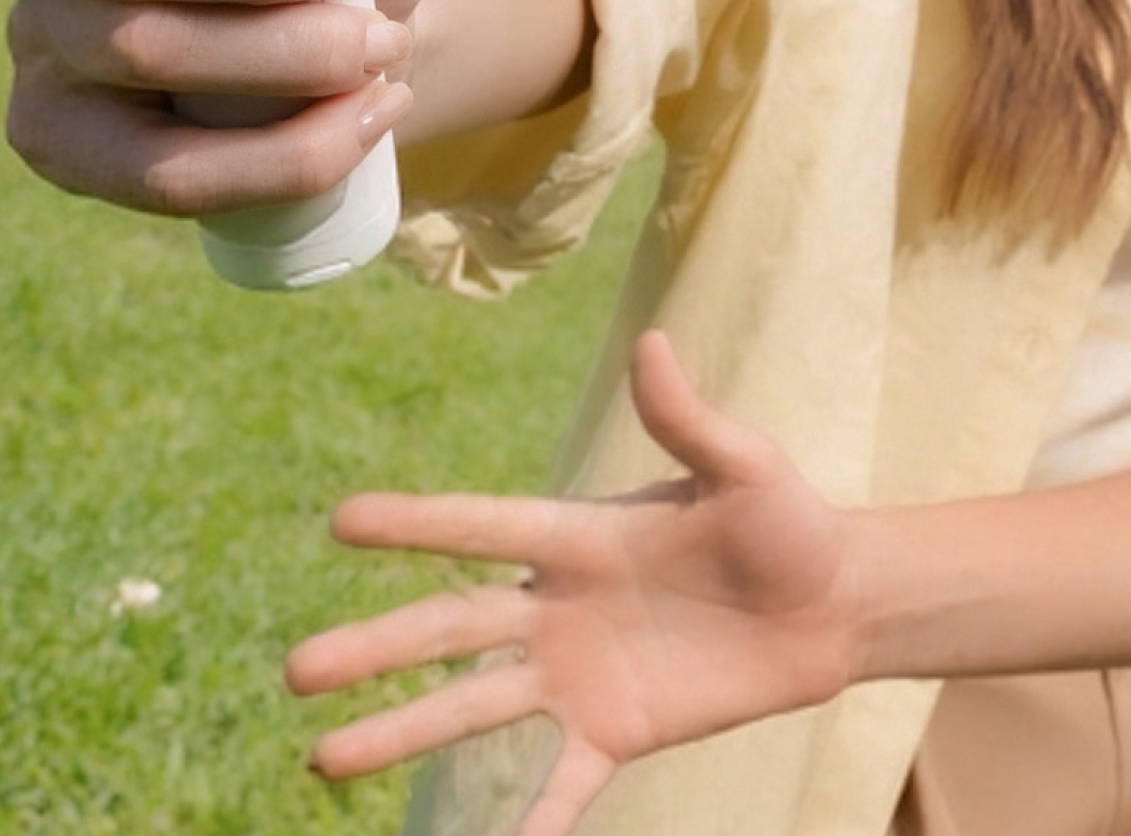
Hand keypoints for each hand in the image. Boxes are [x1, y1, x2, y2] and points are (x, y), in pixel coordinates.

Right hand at [288, 333, 860, 828]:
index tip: (341, 521)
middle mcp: (557, 607)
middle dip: (374, 649)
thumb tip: (657, 342)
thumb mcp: (744, 464)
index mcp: (578, 535)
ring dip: (399, 733)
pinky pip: (559, 785)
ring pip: (471, 708)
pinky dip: (527, 823)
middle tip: (296, 670)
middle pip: (449, 629)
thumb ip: (689, 419)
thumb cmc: (787, 520)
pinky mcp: (616, 732)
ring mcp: (578, 676)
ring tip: (321, 761)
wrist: (834, 604)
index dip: (415, 524)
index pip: (480, 527)